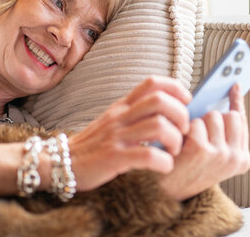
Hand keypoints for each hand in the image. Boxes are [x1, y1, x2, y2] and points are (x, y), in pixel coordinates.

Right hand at [69, 76, 191, 191]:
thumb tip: (170, 111)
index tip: (187, 102)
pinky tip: (164, 166)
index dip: (175, 88)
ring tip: (174, 151)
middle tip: (183, 131)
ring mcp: (116, 136)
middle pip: (159, 101)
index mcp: (122, 106)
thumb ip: (136, 114)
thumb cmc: (94, 145)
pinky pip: (147, 155)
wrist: (63, 163)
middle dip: (180, 115)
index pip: (152, 83)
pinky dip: (163, 162)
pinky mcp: (113, 158)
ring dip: (175, 140)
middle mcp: (120, 117)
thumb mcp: (114, 121)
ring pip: (157, 126)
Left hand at [159, 84, 249, 200]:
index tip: (234, 84)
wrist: (167, 193)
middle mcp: (236, 158)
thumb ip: (222, 129)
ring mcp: (221, 154)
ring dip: (197, 123)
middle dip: (212, 118)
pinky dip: (185, 129)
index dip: (236, 102)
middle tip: (199, 135)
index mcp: (242, 159)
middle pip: (229, 115)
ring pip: (212, 116)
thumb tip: (227, 93)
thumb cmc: (188, 167)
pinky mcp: (203, 150)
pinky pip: (196, 122)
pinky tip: (181, 144)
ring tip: (189, 142)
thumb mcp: (213, 152)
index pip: (242, 121)